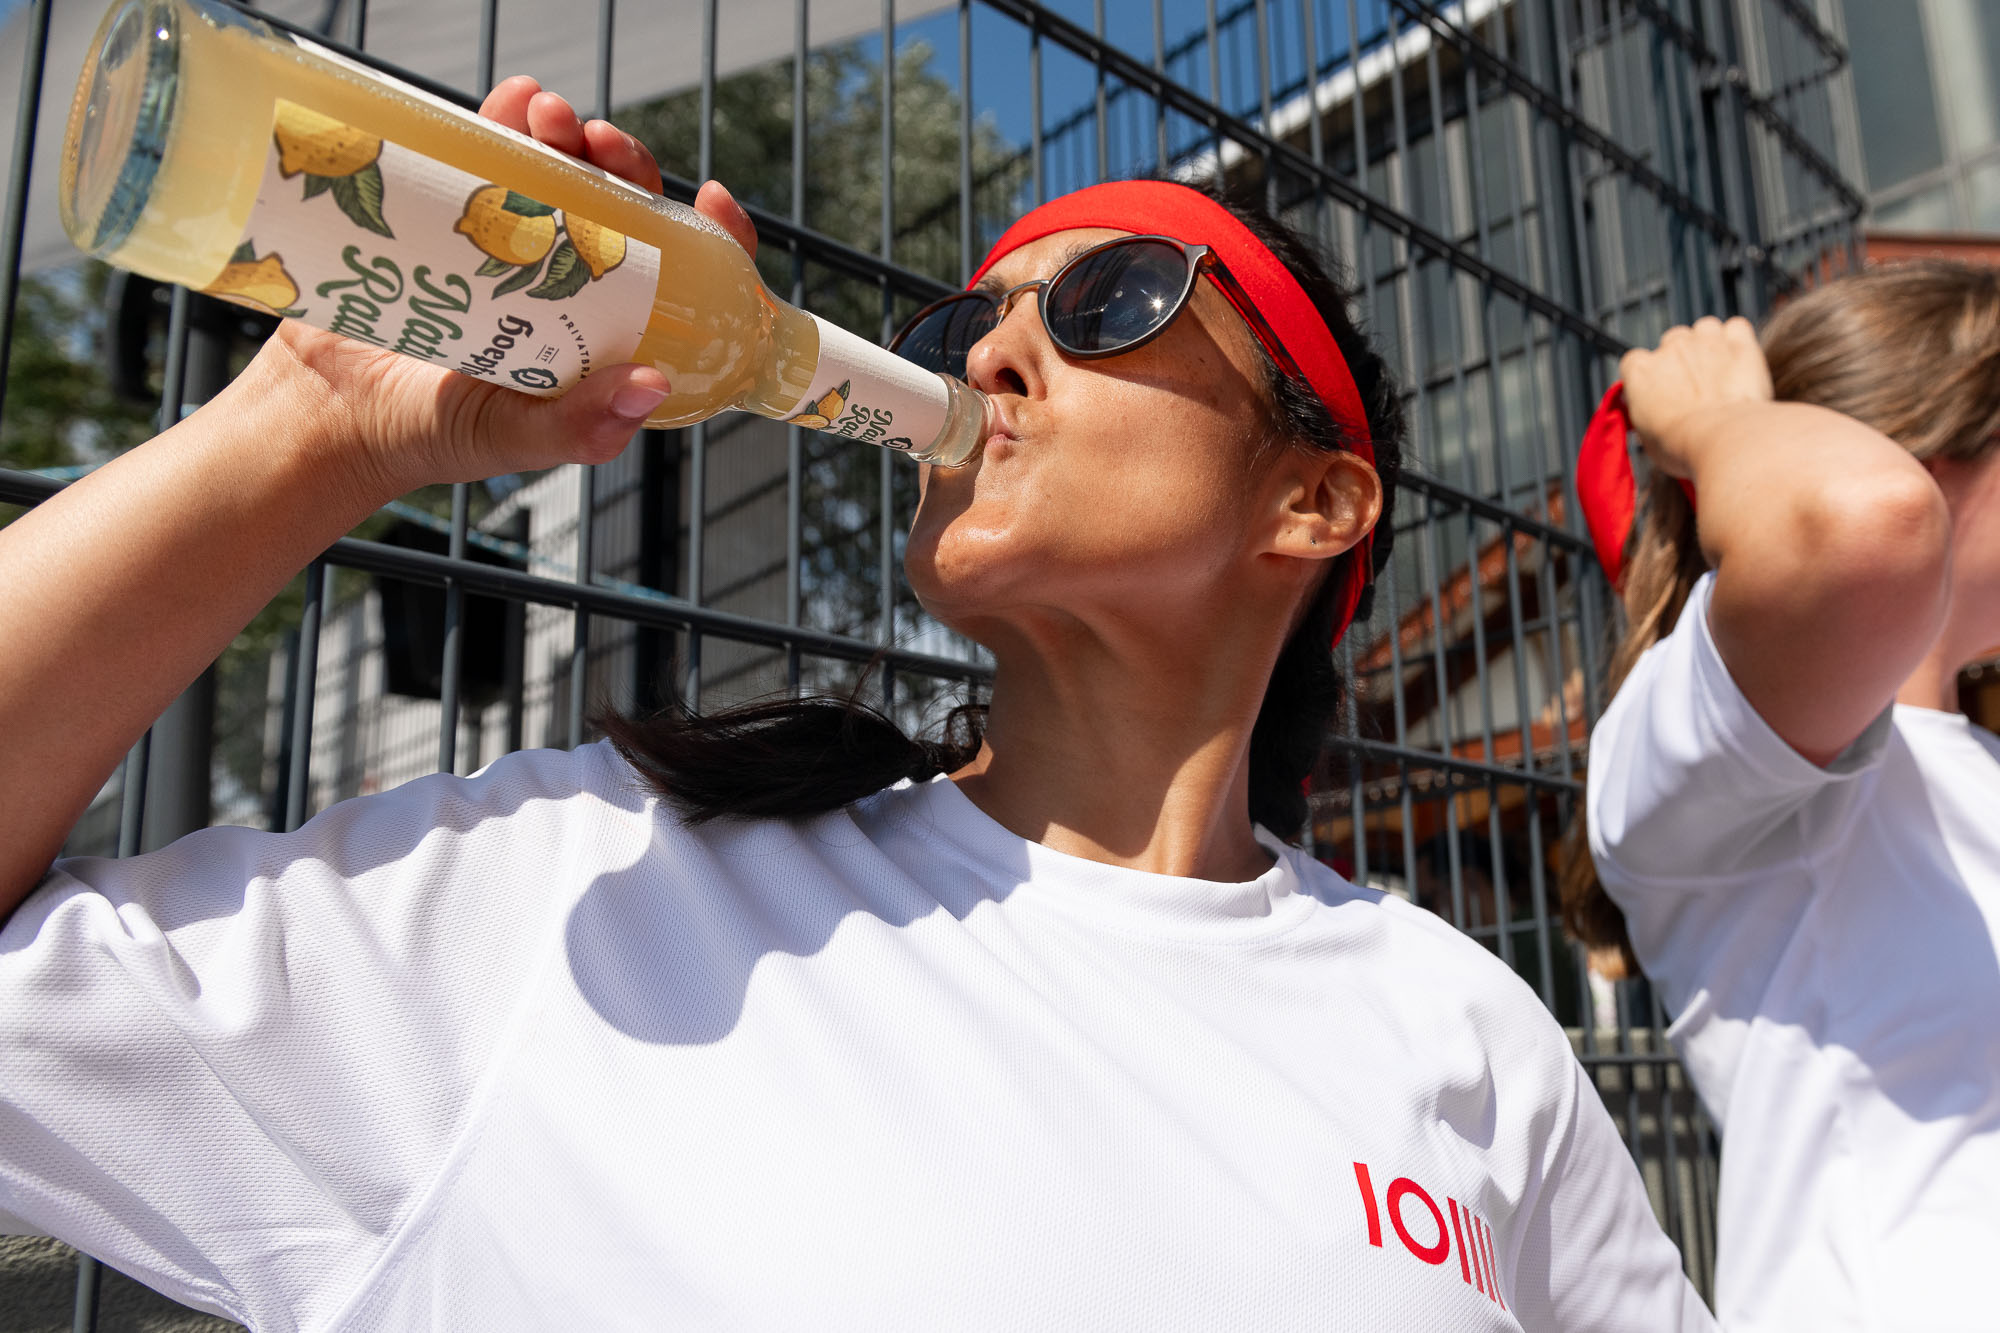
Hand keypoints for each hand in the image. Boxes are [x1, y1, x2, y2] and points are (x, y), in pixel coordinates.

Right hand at [247, 76, 760, 500]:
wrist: (323, 407)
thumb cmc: (427, 436)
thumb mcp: (512, 438)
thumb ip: (578, 427)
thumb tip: (649, 384)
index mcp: (609, 341)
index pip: (688, 283)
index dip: (714, 240)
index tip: (710, 196)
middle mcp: (574, 290)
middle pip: (627, 212)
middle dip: (625, 165)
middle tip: (598, 144)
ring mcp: (517, 248)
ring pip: (565, 173)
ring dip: (568, 133)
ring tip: (548, 116)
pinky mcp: (457, 215)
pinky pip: (494, 154)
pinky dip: (508, 119)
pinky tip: (513, 101)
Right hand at [1617, 315, 1773, 478]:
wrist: (1723, 439)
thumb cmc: (1683, 446)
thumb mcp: (1646, 437)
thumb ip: (1644, 413)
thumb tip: (1648, 413)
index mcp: (1640, 371)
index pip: (1634, 362)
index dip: (1647, 376)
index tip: (1657, 393)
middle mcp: (1670, 347)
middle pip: (1673, 341)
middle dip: (1682, 359)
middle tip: (1694, 387)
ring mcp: (1706, 341)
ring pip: (1705, 329)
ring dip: (1710, 344)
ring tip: (1719, 372)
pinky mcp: (1739, 344)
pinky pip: (1736, 327)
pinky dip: (1738, 340)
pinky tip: (1740, 359)